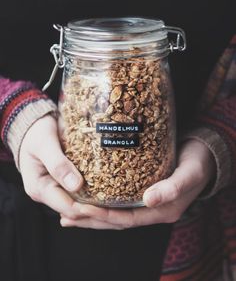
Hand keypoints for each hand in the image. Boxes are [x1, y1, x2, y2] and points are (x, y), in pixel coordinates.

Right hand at [19, 114, 134, 228]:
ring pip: (84, 208)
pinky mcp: (69, 183)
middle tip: (125, 216)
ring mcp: (61, 189)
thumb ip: (57, 163)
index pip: (67, 207)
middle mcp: (51, 194)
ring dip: (105, 211)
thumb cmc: (36, 133)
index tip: (108, 208)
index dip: (88, 210)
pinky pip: (87, 195)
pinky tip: (118, 200)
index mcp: (40, 188)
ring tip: (127, 212)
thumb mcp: (43, 144)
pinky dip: (101, 199)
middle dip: (102, 217)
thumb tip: (76, 185)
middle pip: (79, 213)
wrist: (36, 127)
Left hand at [60, 139, 215, 228]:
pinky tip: (89, 196)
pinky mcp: (142, 190)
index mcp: (161, 211)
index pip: (127, 219)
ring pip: (115, 212)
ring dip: (93, 213)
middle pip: (116, 220)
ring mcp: (146, 202)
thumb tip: (149, 200)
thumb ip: (172, 187)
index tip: (81, 208)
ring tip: (69, 211)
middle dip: (91, 219)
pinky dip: (103, 201)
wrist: (204, 155)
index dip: (104, 216)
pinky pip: (119, 200)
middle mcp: (151, 210)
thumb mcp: (189, 174)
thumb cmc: (198, 164)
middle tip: (67, 214)